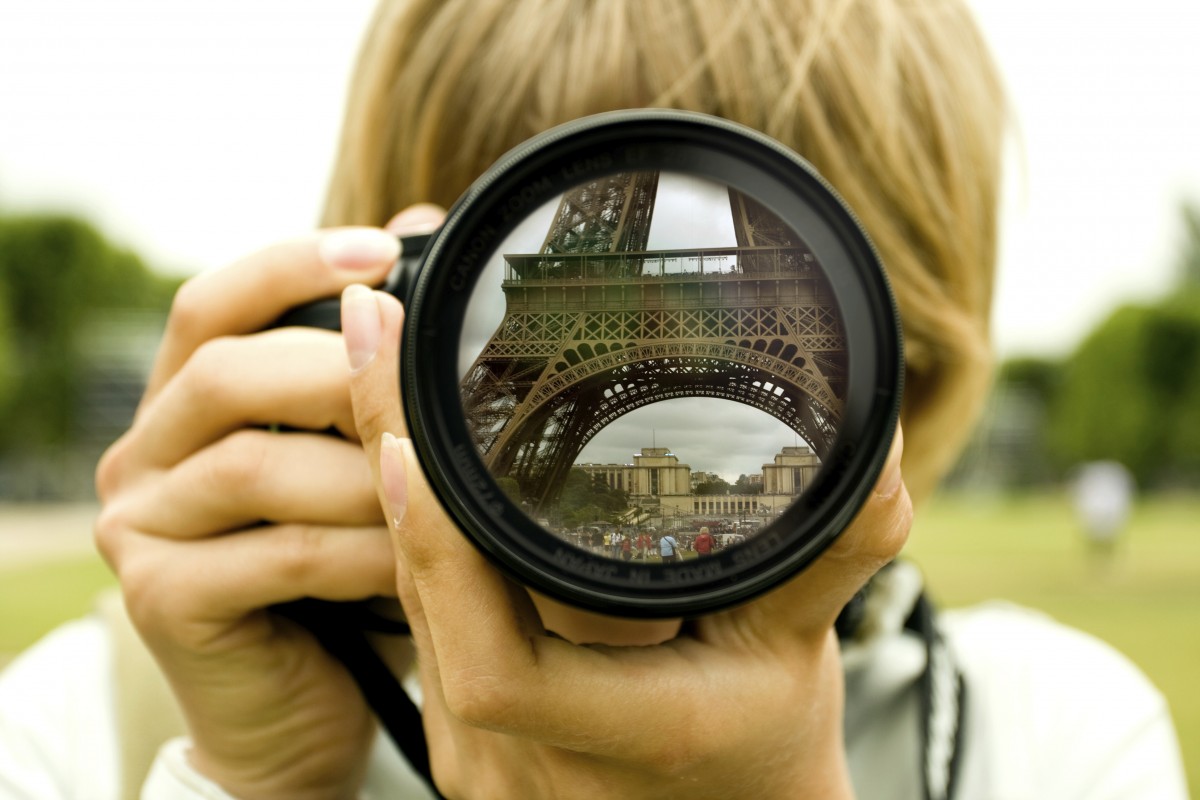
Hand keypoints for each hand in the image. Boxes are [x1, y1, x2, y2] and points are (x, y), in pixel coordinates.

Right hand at [95, 226, 406, 798]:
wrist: (295, 705)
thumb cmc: (334, 568)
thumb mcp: (351, 459)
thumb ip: (368, 364)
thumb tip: (417, 227)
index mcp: (183, 403)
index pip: (214, 304)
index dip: (290, 264)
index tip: (382, 247)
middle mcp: (142, 455)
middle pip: (230, 374)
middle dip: (342, 375)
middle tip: (429, 390)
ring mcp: (138, 529)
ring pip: (257, 467)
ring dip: (366, 474)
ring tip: (442, 488)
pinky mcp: (159, 601)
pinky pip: (280, 556)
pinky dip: (364, 551)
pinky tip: (420, 558)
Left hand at [343, 277, 912, 798]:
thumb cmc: (764, 748)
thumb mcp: (803, 651)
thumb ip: (832, 547)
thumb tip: (871, 444)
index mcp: (609, 736)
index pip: (489, 659)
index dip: (436, 544)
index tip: (406, 433)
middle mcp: (516, 756)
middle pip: (422, 593)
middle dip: (385, 448)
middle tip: (376, 328)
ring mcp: (478, 750)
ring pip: (408, 597)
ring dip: (389, 478)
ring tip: (378, 360)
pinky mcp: (463, 727)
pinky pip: (418, 613)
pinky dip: (410, 525)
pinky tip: (403, 450)